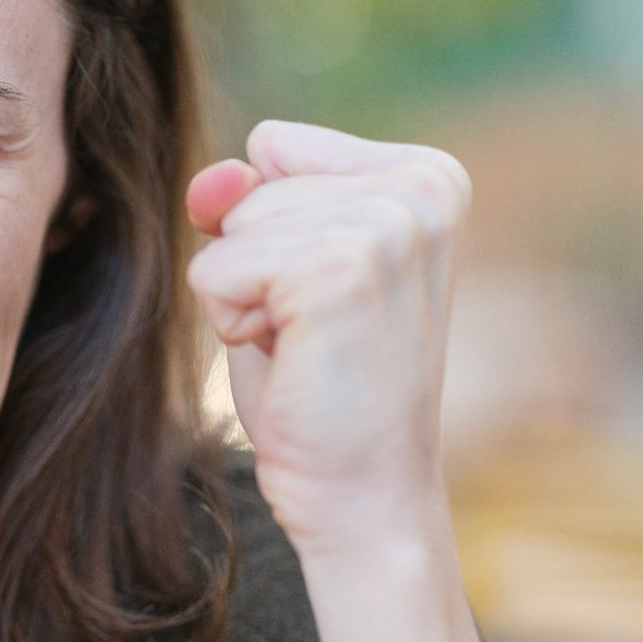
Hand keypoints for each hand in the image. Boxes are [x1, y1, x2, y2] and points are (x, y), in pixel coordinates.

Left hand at [183, 118, 471, 543]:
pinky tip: (294, 362)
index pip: (274, 146)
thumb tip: (214, 179)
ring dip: (243, 296)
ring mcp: (386, 226)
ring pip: (229, 225)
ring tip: (307, 347)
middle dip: (254, 262)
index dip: (269, 227)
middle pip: (249, 184)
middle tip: (315, 334)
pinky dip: (231, 322)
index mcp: (428, 175)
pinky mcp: (339, 269)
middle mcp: (422, 188)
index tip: (322, 294)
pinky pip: (214, 268)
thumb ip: (246, 198)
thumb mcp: (281, 264)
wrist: (363, 495)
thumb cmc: (321, 384)